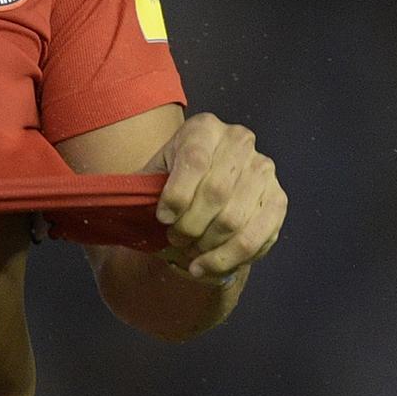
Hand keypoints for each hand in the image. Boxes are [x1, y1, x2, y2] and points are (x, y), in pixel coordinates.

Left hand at [155, 113, 285, 284]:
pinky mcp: (278, 199)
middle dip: (190, 225)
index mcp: (204, 128)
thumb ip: (138, 189)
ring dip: (207, 245)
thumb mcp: (149, 178)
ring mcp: (263, 170)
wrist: (197, 196)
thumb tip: (117, 207)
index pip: (195, 160)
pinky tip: (204, 267)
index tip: (162, 219)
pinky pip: (258, 237)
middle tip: (174, 240)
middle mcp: (239, 141)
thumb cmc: (166, 185)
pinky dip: (228, 259)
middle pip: (216, 192)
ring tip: (187, 254)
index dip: (177, 195)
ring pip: (235, 218)